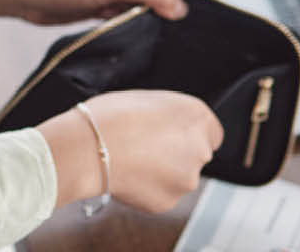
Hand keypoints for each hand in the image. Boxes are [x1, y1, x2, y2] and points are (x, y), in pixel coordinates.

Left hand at [0, 0, 216, 23]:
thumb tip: (182, 9)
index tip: (207, 1)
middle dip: (171, 5)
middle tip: (166, 28)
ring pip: (152, 3)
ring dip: (148, 17)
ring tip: (131, 26)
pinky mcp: (106, 1)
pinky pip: (133, 14)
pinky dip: (132, 23)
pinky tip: (118, 30)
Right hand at [36, 90, 223, 212]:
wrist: (87, 148)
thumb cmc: (110, 117)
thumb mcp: (148, 99)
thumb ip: (171, 113)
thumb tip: (172, 125)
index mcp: (197, 117)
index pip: (211, 131)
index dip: (189, 132)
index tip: (172, 134)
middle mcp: (200, 149)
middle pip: (196, 155)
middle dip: (177, 153)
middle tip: (147, 146)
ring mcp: (186, 179)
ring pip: (180, 177)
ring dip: (164, 172)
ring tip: (133, 160)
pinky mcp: (169, 201)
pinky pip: (163, 195)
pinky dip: (149, 189)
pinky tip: (129, 176)